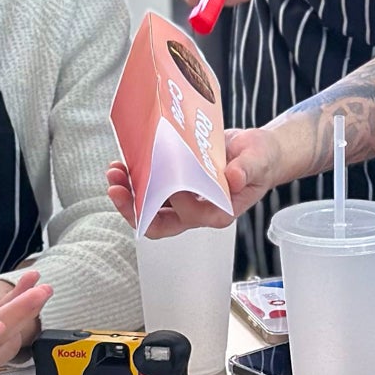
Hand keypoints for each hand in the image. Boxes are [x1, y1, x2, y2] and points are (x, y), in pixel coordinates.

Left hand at [106, 124, 285, 235]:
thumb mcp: (259, 160)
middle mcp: (196, 211)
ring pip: (149, 207)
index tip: (165, 180)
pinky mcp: (174, 186)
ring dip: (128, 193)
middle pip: (160, 223)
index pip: (190, 216)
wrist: (255, 151)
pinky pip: (149, 189)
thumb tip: (234, 178)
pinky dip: (134, 179)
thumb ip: (248, 170)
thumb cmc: (261, 159)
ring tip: (114, 172)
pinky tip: (123, 163)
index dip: (172, 203)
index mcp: (218, 211)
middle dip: (134, 208)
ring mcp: (182, 201)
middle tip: (117, 188)